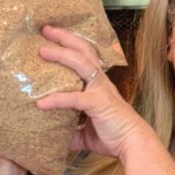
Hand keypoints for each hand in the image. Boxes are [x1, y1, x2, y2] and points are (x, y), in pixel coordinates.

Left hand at [35, 25, 151, 159]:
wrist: (133, 145)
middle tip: (45, 29)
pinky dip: (56, 99)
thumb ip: (73, 132)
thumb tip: (58, 139)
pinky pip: (74, 98)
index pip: (83, 57)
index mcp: (98, 85)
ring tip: (42, 50)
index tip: (51, 37)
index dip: (69, 45)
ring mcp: (100, 90)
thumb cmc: (114, 136)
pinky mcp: (98, 103)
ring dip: (60, 54)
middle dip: (64, 38)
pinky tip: (40, 103)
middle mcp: (100, 82)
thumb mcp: (87, 133)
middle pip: (83, 51)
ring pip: (80, 63)